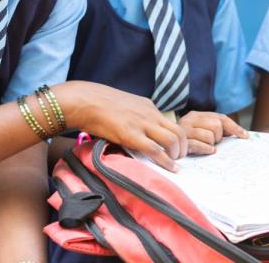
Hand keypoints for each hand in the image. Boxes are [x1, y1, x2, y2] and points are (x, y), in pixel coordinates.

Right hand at [52, 81, 186, 171]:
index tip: (177, 149)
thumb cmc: (98, 104)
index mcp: (148, 107)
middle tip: (179, 158)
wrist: (84, 100)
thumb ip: (135, 117)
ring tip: (174, 164)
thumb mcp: (125, 107)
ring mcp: (142, 124)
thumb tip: (138, 132)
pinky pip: (155, 150)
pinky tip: (170, 169)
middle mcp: (150, 114)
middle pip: (179, 132)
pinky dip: (166, 161)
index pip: (172, 123)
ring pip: (172, 140)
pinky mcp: (131, 135)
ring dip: (177, 155)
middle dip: (184, 148)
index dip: (178, 138)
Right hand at [178, 111, 248, 154]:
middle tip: (212, 143)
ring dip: (211, 144)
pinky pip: (199, 145)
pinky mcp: (181, 142)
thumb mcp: (202, 131)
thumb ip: (217, 129)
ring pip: (210, 136)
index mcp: (197, 115)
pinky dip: (206, 149)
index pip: (221, 118)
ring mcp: (184, 130)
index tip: (245, 136)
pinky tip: (207, 151)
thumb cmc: (188, 141)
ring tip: (205, 147)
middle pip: (217, 125)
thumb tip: (242, 134)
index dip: (235, 127)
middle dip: (218, 137)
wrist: (164, 147)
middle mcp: (190, 119)